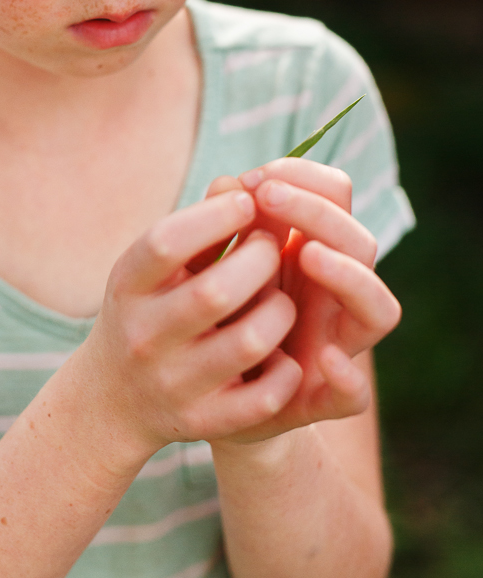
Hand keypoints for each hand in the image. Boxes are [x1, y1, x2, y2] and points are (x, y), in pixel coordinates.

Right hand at [85, 188, 302, 461]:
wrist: (114, 399)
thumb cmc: (146, 309)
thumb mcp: (154, 267)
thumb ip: (198, 226)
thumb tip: (243, 185)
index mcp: (127, 286)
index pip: (166, 243)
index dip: (215, 215)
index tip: (248, 200)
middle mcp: (144, 336)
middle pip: (216, 292)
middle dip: (261, 259)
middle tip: (273, 248)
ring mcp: (174, 384)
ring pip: (251, 341)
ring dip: (279, 310)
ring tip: (279, 299)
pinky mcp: (205, 422)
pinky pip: (264, 396)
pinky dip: (285, 369)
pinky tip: (282, 352)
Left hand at [205, 159, 400, 443]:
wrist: (197, 391)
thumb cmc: (208, 314)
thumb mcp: (208, 265)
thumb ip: (220, 226)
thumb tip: (226, 184)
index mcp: (312, 253)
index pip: (337, 198)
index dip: (305, 179)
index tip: (254, 177)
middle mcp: (334, 295)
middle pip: (361, 244)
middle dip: (318, 213)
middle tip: (268, 197)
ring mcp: (335, 346)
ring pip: (379, 310)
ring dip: (348, 276)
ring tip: (308, 253)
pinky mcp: (318, 400)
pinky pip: (354, 396)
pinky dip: (348, 378)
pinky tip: (323, 358)